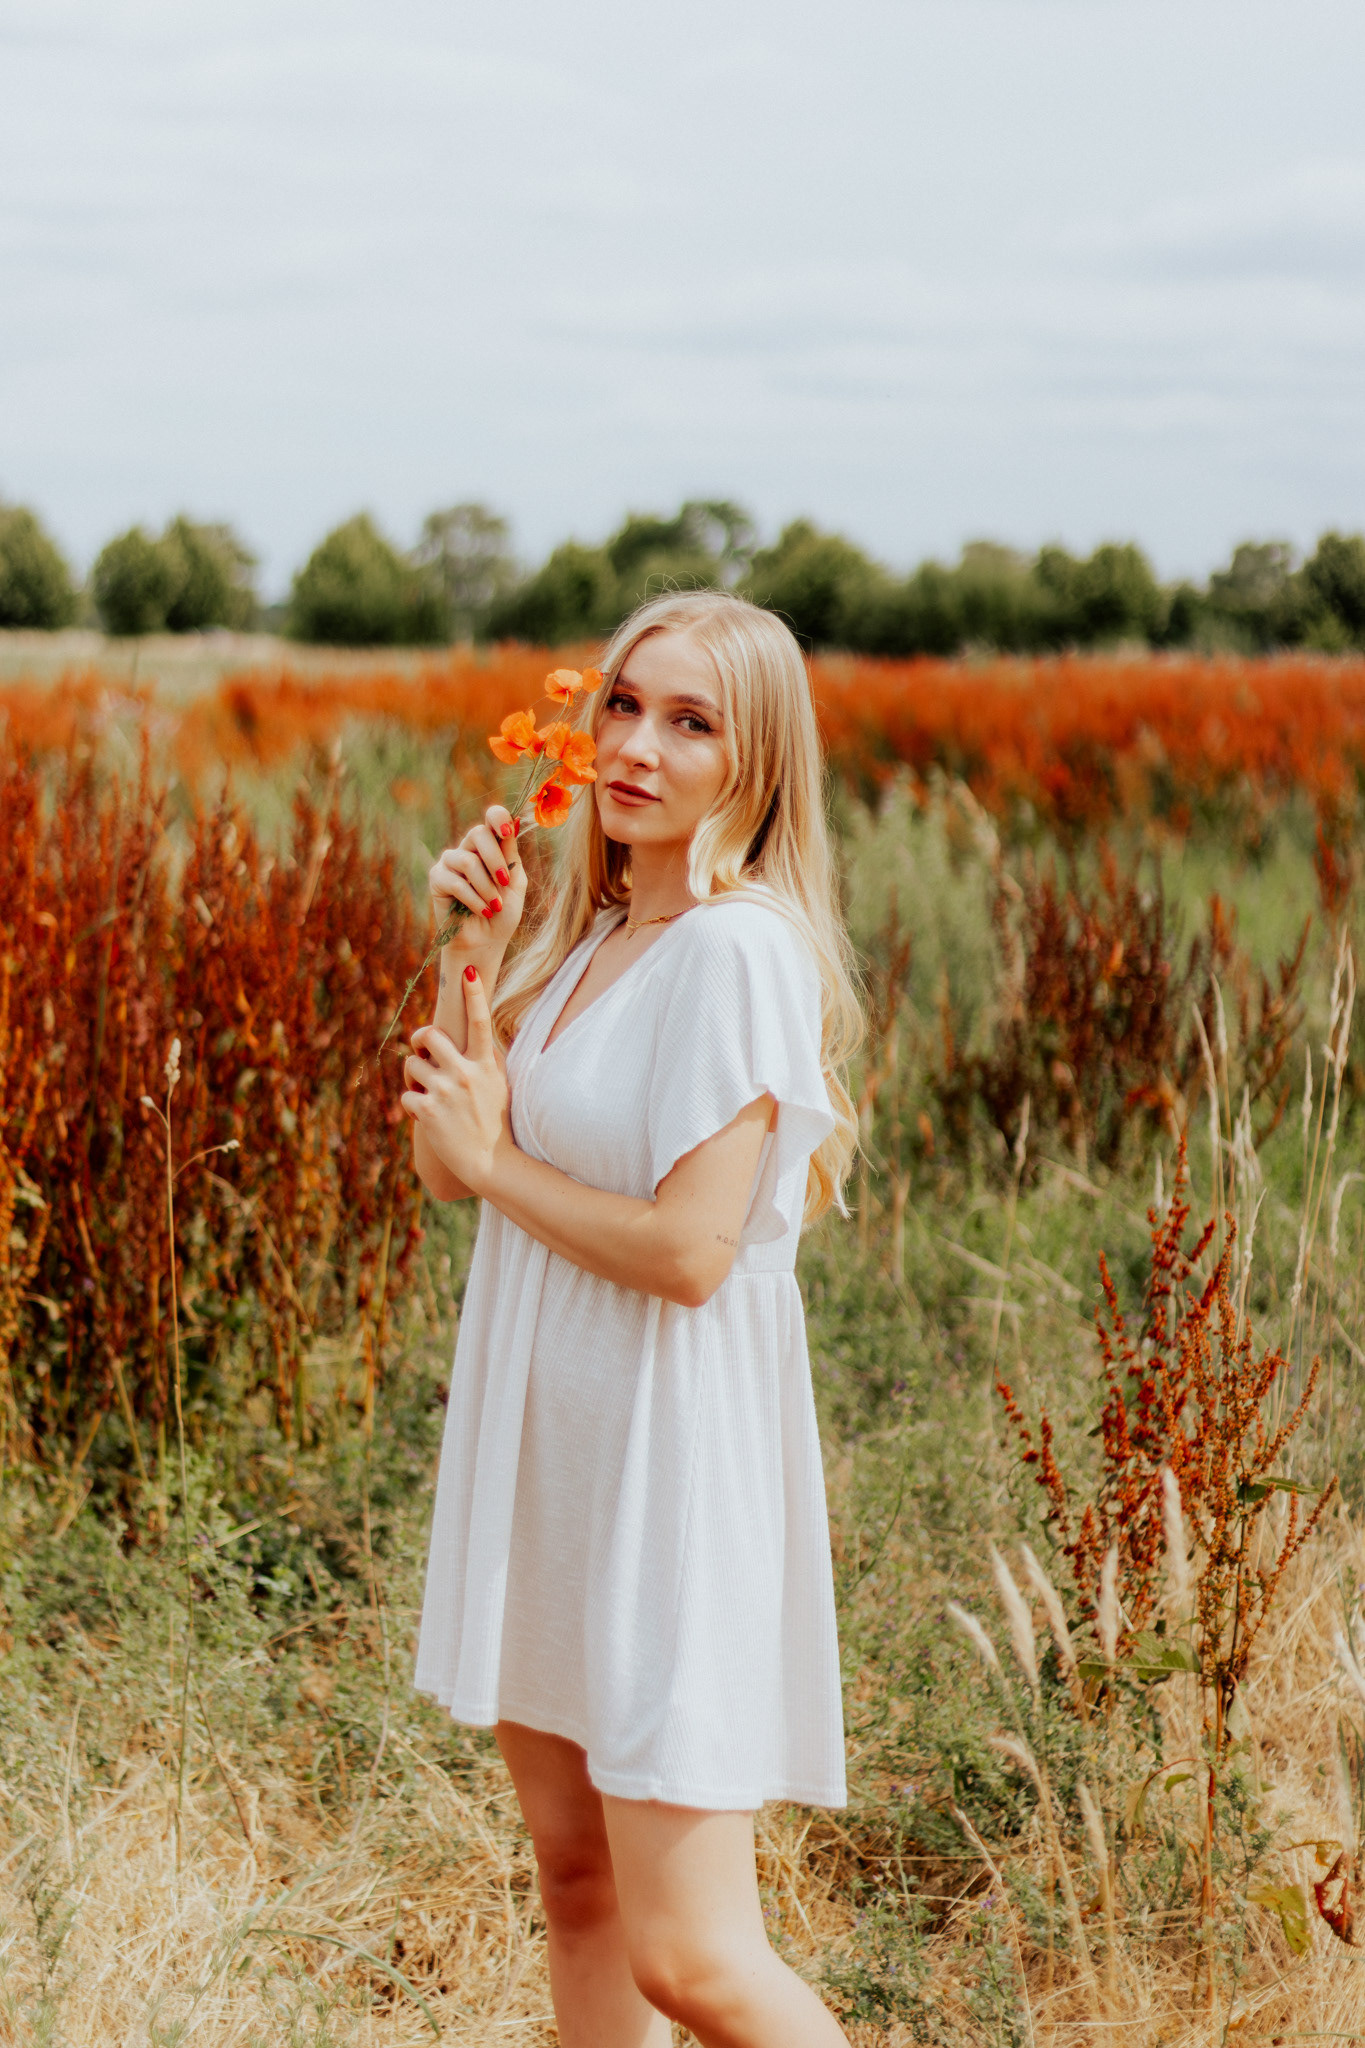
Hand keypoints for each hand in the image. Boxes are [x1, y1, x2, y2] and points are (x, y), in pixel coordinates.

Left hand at [400, 967, 510, 1195]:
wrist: (491, 1162)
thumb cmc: (496, 1123)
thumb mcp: (500, 1085)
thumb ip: (486, 1060)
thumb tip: (477, 1035)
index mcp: (485, 1065)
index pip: (481, 1022)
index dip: (474, 994)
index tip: (469, 970)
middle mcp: (465, 1073)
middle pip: (429, 1035)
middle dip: (419, 1039)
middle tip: (422, 1051)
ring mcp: (445, 1091)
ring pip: (411, 1065)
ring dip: (414, 1078)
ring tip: (426, 1094)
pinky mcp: (426, 1111)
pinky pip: (406, 1095)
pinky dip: (412, 1105)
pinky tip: (426, 1117)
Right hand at [428, 803, 528, 954]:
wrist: (485, 942)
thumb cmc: (502, 913)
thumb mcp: (514, 882)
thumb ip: (511, 855)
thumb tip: (513, 822)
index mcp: (490, 846)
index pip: (492, 818)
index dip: (498, 818)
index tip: (507, 832)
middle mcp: (468, 849)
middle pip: (478, 833)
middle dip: (495, 860)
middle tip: (505, 882)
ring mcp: (450, 862)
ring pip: (468, 861)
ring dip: (486, 887)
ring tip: (495, 906)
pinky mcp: (437, 878)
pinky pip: (456, 882)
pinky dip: (473, 898)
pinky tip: (483, 911)